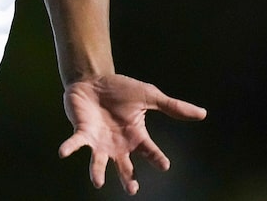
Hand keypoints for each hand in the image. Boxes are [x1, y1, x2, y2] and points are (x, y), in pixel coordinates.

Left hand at [59, 73, 205, 194]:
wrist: (94, 79)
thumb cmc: (121, 90)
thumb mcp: (149, 95)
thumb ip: (173, 107)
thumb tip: (203, 113)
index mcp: (136, 137)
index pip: (150, 152)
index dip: (157, 158)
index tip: (164, 165)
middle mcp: (118, 145)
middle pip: (124, 167)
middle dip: (127, 178)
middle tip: (132, 189)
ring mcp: (99, 141)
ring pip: (99, 162)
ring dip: (97, 171)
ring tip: (97, 181)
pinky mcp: (82, 132)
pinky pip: (75, 143)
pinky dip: (70, 147)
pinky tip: (63, 153)